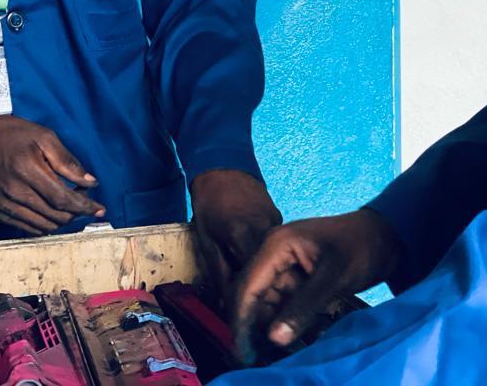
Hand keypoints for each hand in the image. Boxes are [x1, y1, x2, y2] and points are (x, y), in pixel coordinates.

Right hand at [0, 113, 104, 235]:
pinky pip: (26, 228)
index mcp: (28, 171)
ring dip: (62, 220)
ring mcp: (5, 204)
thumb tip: (89, 182)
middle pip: (56, 215)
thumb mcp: (43, 136)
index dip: (85, 207)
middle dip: (77, 212)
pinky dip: (45, 225)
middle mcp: (16, 192)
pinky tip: (53, 214)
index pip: (63, 199)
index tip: (100, 209)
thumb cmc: (9, 134)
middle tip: (86, 200)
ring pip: (43, 225)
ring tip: (71, 206)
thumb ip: (67, 161)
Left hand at [190, 169, 282, 306]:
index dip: (252, 300)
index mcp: (243, 233)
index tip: (247, 317)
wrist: (224, 169)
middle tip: (256, 312)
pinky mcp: (280, 221)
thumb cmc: (210, 203)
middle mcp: (266, 230)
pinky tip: (264, 271)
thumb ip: (218, 272)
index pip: (254, 277)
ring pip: (277, 261)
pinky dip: (272, 261)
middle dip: (264, 294)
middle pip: (271, 272)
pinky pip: (278, 249)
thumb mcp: (206, 239)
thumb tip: (228, 303)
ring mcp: (276, 224)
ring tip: (261, 295)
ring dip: (269, 278)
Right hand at [232, 209, 401, 362]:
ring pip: (266, 305)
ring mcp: (284, 268)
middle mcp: (273, 255)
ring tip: (273, 358)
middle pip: (252, 297)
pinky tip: (289, 345)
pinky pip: (283, 306)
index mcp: (276, 245)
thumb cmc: (361, 248)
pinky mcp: (296, 280)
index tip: (243, 352)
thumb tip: (274, 338)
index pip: (247, 286)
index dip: (241, 320)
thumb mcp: (333, 277)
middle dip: (252, 329)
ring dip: (269, 330)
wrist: (385, 237)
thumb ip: (303, 307)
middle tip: (255, 361)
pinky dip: (285, 325)